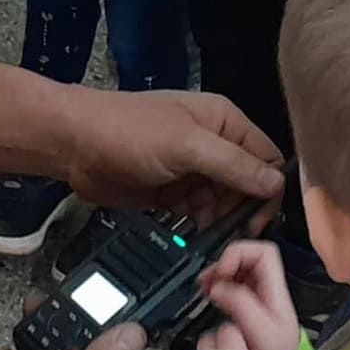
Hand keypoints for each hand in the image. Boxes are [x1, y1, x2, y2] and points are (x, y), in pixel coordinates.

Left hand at [59, 88, 284, 219]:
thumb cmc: (128, 132)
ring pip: (223, 202)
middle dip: (238, 208)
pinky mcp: (173, 190)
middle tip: (224, 228)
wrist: (75, 144)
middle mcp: (213, 143)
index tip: (255, 219)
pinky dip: (195, 221)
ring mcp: (192, 168)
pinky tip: (183, 222)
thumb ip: (232, 165)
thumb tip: (275, 184)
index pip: (266, 158)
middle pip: (247, 184)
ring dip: (216, 217)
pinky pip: (198, 210)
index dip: (267, 189)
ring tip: (196, 221)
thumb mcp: (186, 146)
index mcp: (224, 121)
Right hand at [197, 239, 299, 349]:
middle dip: (224, 262)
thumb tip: (217, 287)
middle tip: (208, 279)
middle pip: (247, 258)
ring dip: (219, 274)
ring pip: (238, 271)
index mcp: (275, 291)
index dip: (239, 254)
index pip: (263, 252)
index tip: (222, 272)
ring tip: (204, 286)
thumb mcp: (261, 331)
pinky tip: (210, 295)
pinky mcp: (248, 309)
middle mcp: (268, 290)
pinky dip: (219, 286)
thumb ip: (240, 304)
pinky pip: (232, 286)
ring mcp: (258, 298)